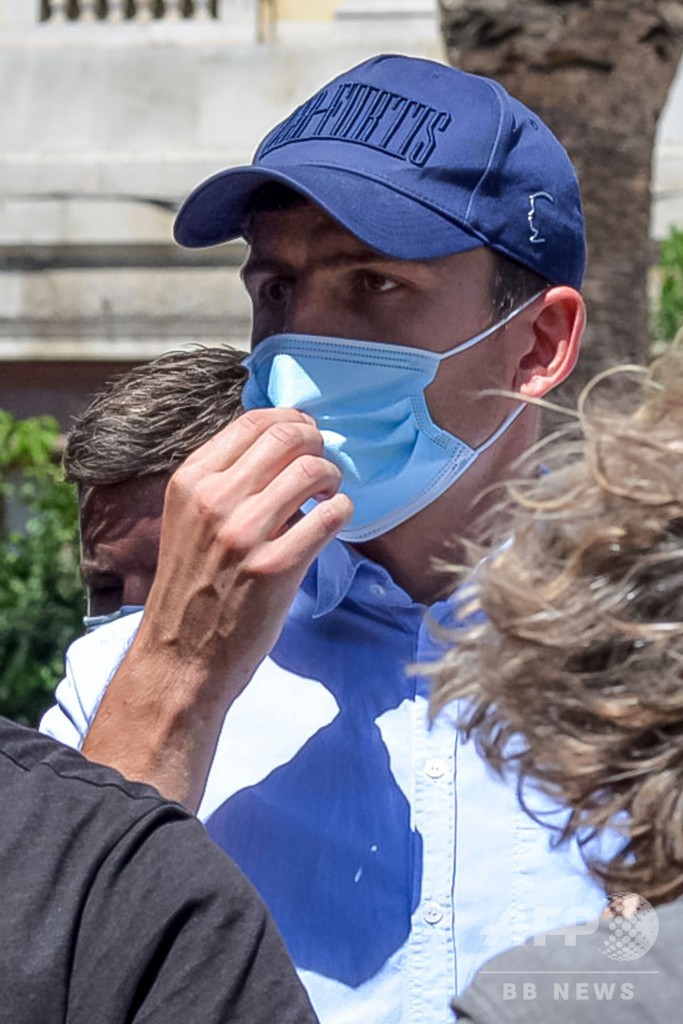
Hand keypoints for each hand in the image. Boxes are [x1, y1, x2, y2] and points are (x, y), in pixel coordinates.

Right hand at [82, 408, 351, 808]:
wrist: (182, 656)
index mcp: (191, 482)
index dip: (291, 420)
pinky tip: (333, 520)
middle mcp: (214, 500)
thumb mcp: (189, 521)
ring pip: (312, 472)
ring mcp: (245, 533)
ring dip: (332, 477)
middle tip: (324, 463)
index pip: (252, 422)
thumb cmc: (191, 587)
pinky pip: (329, 517)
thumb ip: (225, 484)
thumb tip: (282, 450)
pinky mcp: (276, 567)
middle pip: (286, 438)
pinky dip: (341, 511)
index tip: (307, 433)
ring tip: (329, 494)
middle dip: (316, 443)